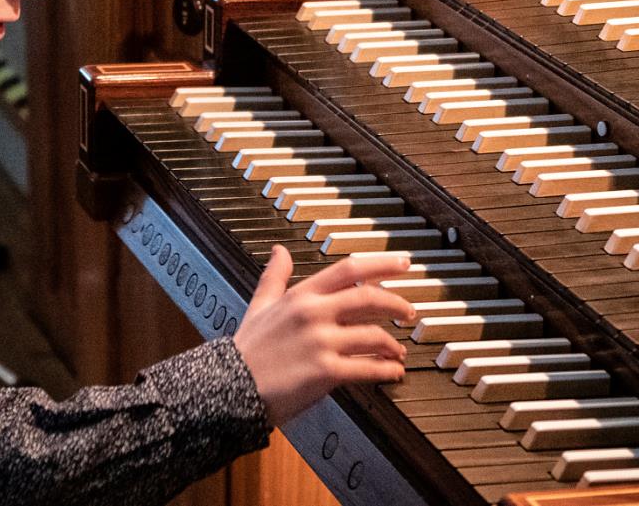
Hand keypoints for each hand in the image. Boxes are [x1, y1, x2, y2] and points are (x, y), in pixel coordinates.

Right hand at [231, 245, 417, 425]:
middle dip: (397, 303)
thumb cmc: (247, 350)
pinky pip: (367, 368)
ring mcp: (321, 342)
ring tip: (398, 352)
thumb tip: (280, 252)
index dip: (381, 264)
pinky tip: (392, 373)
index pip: (349, 270)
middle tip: (410, 311)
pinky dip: (386, 370)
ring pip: (373, 335)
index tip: (403, 264)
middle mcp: (314, 314)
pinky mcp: (325, 372)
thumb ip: (275, 277)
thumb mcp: (259, 305)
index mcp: (301, 295)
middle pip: (369, 298)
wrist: (229, 387)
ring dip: (393, 345)